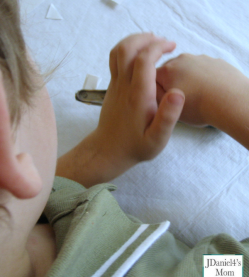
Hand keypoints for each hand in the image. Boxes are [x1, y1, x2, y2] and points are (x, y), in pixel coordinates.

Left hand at [93, 33, 184, 169]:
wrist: (109, 151)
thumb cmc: (135, 147)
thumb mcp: (157, 139)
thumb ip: (168, 117)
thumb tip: (178, 93)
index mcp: (138, 96)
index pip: (144, 59)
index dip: (158, 47)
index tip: (172, 46)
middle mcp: (124, 86)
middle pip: (126, 49)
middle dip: (145, 38)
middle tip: (162, 42)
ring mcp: (115, 86)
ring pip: (117, 52)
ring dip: (134, 42)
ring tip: (151, 45)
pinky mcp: (112, 88)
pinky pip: (115, 61)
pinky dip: (127, 52)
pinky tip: (140, 60)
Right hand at [156, 54, 246, 125]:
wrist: (230, 101)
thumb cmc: (198, 107)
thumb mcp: (168, 108)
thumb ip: (153, 96)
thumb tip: (148, 89)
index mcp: (167, 70)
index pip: (150, 77)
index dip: (155, 90)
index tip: (163, 101)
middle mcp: (181, 59)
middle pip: (169, 71)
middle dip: (172, 83)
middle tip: (180, 100)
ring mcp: (200, 58)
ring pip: (186, 69)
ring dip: (188, 80)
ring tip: (197, 96)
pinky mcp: (215, 61)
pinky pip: (203, 69)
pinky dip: (203, 78)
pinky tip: (208, 90)